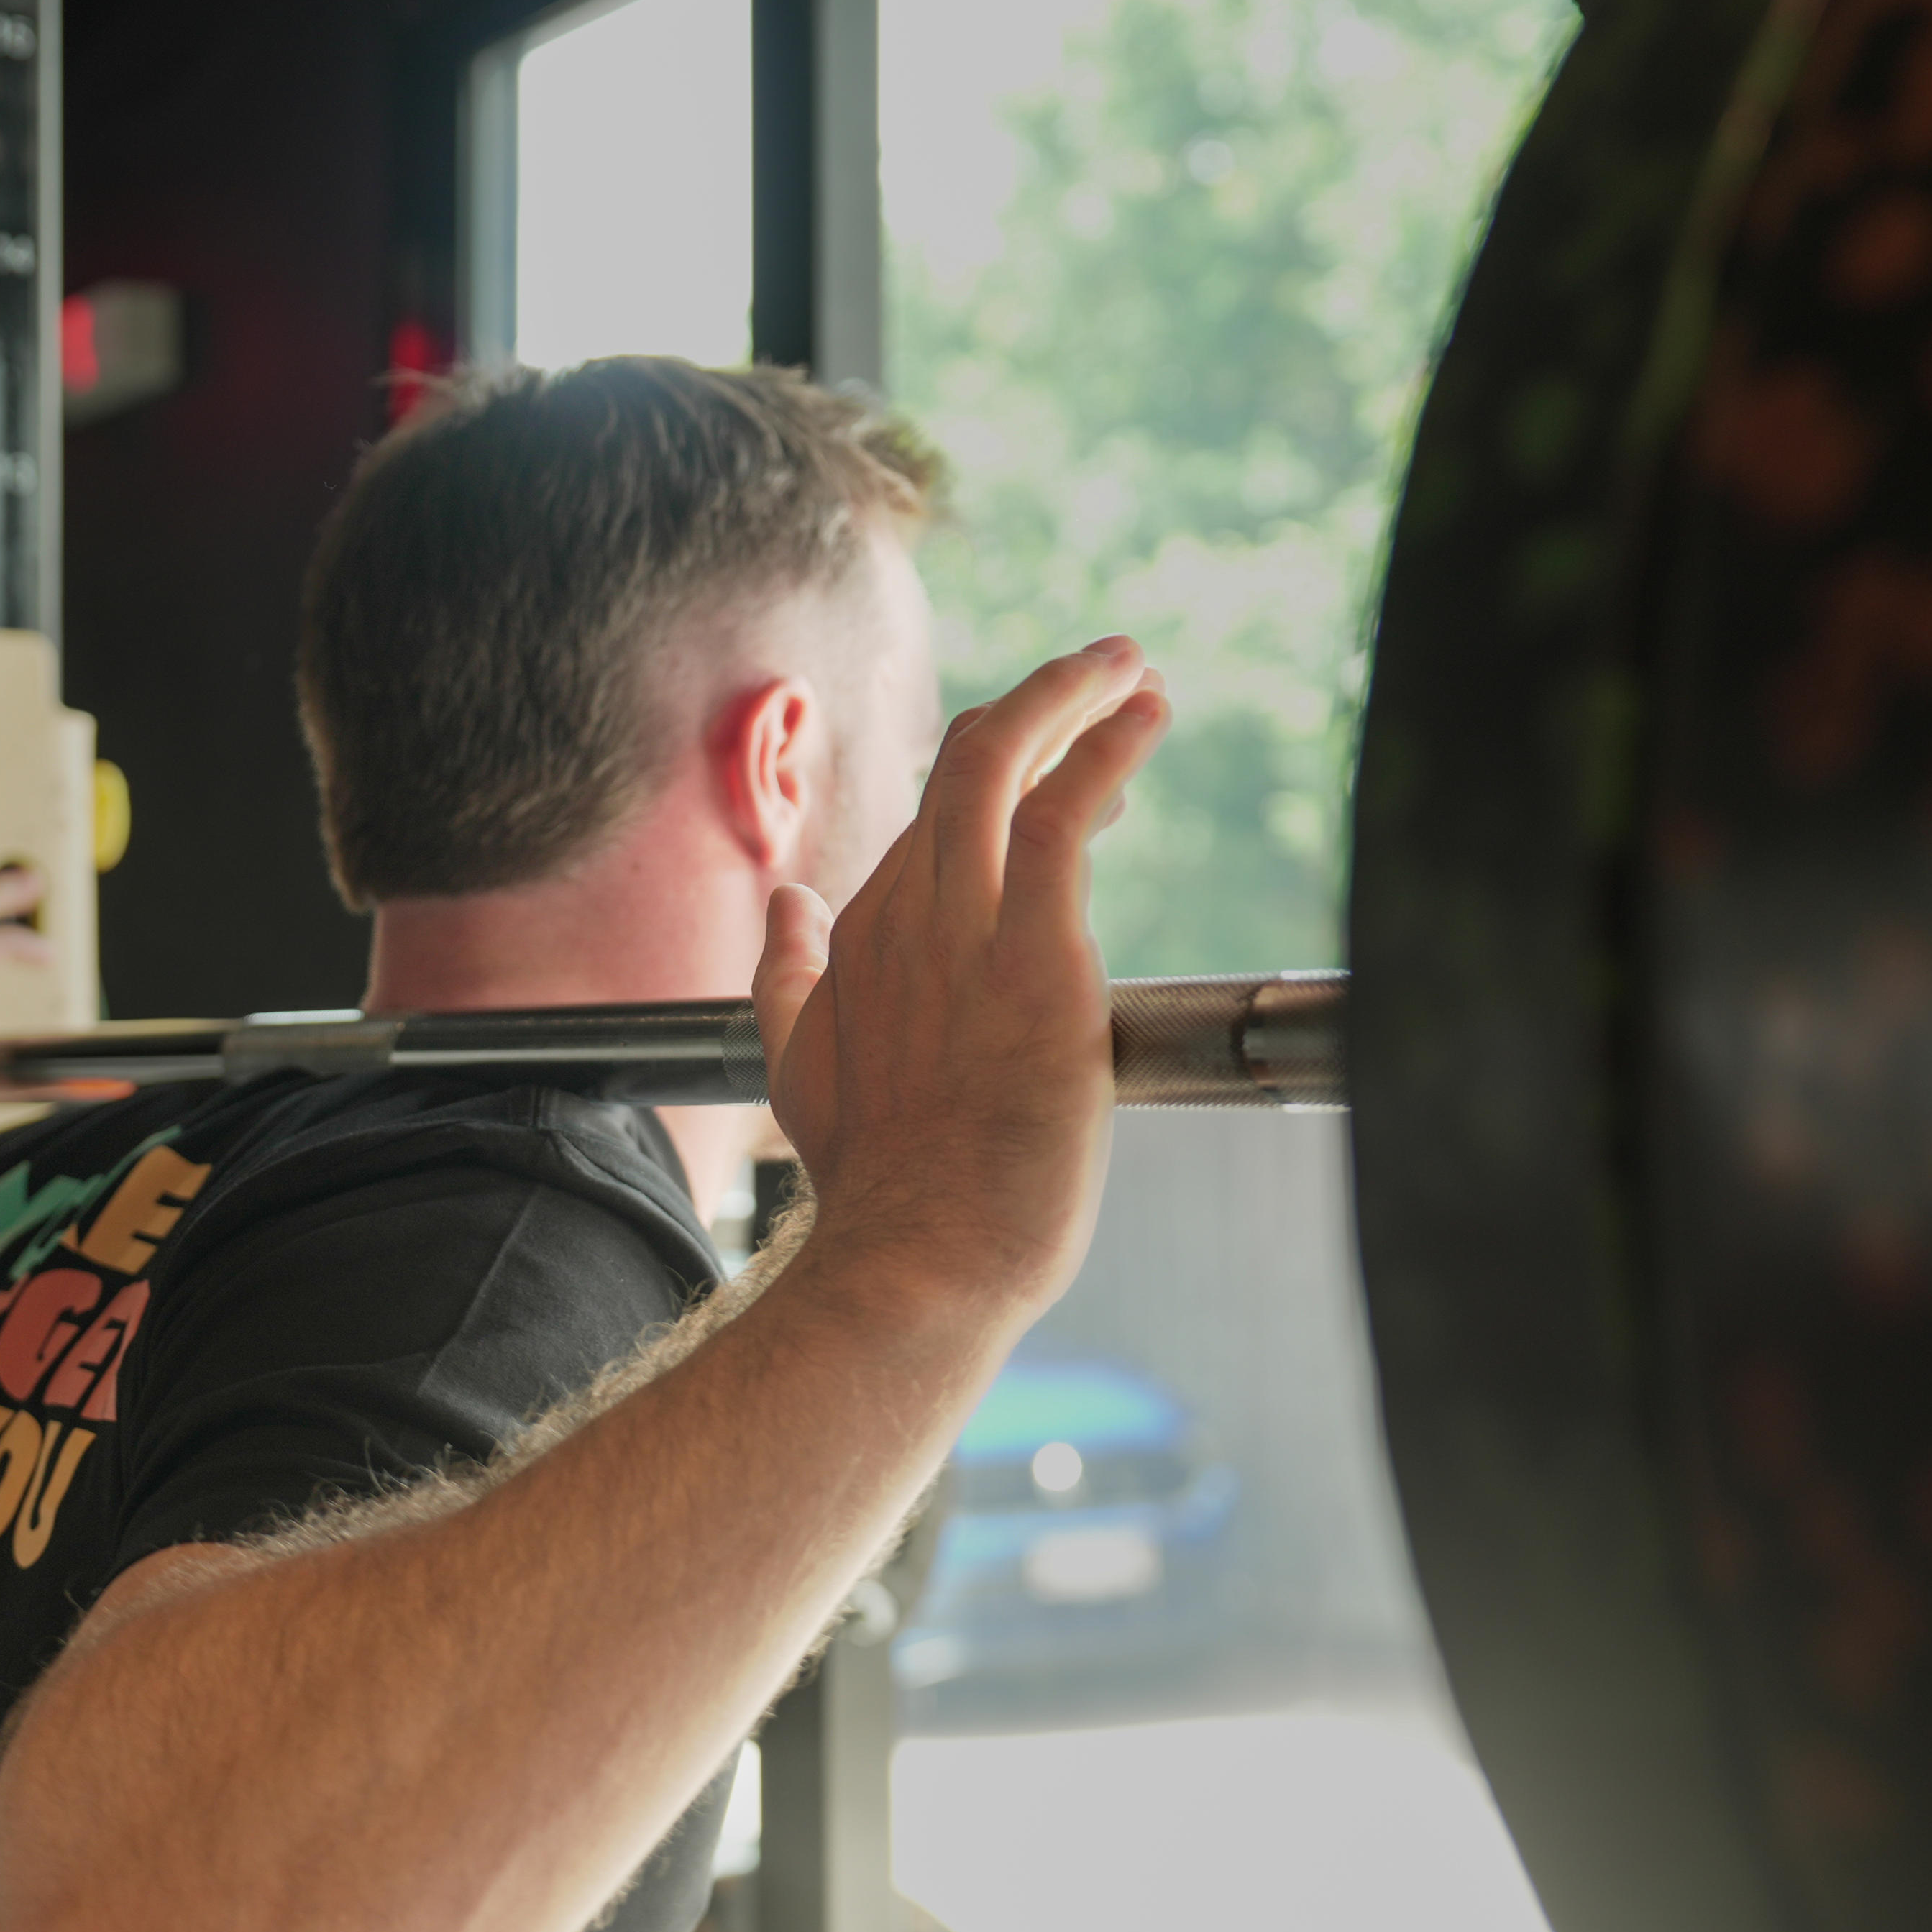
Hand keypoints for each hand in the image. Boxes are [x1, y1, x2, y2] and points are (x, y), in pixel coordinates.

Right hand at [752, 638, 1167, 1316]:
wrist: (916, 1257)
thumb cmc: (879, 1186)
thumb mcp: (797, 1069)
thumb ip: (789, 978)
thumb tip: (785, 906)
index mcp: (861, 935)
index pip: (933, 819)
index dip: (1003, 779)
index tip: (1070, 776)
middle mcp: (905, 913)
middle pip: (965, 764)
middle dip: (1039, 705)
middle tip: (1108, 676)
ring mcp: (965, 928)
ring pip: (1004, 764)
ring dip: (1076, 700)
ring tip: (1136, 674)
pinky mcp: (1037, 953)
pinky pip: (1064, 811)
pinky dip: (1106, 746)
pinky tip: (1145, 713)